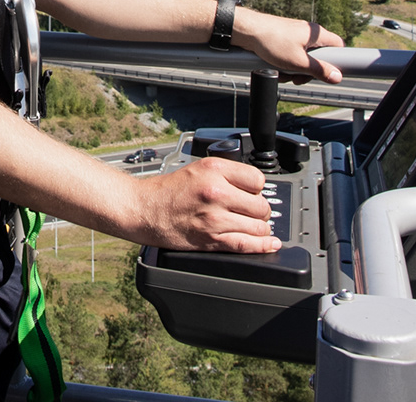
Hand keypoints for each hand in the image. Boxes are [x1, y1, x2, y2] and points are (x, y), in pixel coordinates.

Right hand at [130, 155, 278, 252]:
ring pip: (258, 226)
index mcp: (214, 170)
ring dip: (260, 228)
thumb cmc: (169, 190)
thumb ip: (226, 174)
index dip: (256, 188)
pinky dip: (262, 246)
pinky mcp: (212, 239)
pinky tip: (270, 243)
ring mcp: (215, 217)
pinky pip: (246, 244)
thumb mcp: (198, 169)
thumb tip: (253, 188)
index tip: (251, 194)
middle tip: (249, 211)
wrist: (145, 209)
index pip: (257, 180)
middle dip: (259, 210)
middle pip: (261, 205)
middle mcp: (216, 192)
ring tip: (252, 226)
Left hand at [235, 8, 343, 83]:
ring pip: (303, 58)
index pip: (338, 45)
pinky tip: (275, 68)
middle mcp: (307, 32)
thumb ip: (319, 70)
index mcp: (316, 34)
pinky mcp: (284, 39)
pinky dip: (285, 63)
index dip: (336, 61)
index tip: (327, 73)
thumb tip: (337, 77)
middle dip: (308, 71)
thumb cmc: (272, 42)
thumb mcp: (299, 62)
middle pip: (318, 56)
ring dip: (294, 69)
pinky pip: (291, 55)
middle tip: (297, 78)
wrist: (246, 31)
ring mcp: (295, 35)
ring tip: (282, 73)